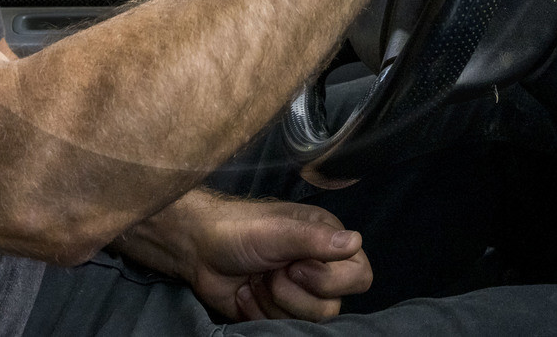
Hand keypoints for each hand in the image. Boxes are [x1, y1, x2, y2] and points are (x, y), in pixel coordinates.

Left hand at [118, 192, 372, 321]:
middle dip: (293, 294)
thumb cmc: (237, 229)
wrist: (197, 248)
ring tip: (256, 280)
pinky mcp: (277, 311)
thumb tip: (355, 241)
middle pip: (332, 306)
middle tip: (271, 272)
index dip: (330, 280)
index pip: (359, 275)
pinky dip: (258, 312)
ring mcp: (298, 293)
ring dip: (274, 302)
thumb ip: (315, 239)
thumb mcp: (277, 230)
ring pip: (308, 321)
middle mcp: (317, 268)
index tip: (296, 266)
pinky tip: (245, 293)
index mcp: (326, 241)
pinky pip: (282, 328)